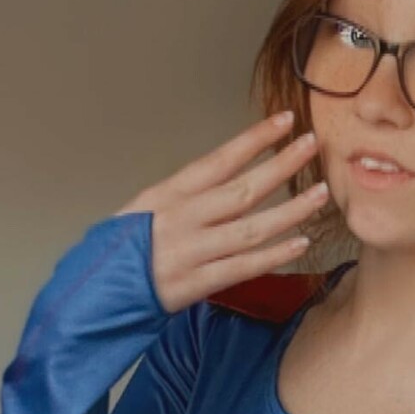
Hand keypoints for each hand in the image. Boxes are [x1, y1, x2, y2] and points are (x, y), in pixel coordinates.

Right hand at [112, 110, 329, 314]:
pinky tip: (301, 243)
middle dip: (282, 165)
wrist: (94, 292)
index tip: (283, 120)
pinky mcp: (198, 284)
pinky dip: (275, 256)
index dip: (254, 139)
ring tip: (320, 193)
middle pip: (243, 189)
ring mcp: (192, 252)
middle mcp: (183, 219)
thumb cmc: (120, 250)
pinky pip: (244, 267)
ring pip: (252, 228)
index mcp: (169, 195)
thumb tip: (228, 179)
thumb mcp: (145, 210)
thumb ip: (186, 197)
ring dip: (291, 211)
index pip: (219, 159)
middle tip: (312, 145)